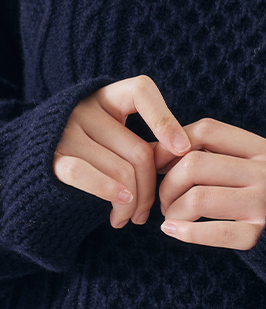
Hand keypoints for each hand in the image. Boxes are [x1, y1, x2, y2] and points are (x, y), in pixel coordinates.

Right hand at [53, 75, 190, 228]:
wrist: (36, 170)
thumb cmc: (94, 154)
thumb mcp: (119, 137)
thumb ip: (147, 141)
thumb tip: (184, 156)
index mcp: (108, 97)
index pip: (141, 90)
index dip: (165, 118)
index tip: (184, 149)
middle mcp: (85, 109)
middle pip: (138, 150)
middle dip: (151, 187)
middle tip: (152, 210)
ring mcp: (66, 133)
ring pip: (120, 170)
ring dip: (133, 203)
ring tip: (133, 218)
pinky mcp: (52, 160)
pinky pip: (87, 175)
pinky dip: (109, 193)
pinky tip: (120, 211)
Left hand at [154, 118, 265, 249]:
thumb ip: (232, 156)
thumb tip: (171, 149)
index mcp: (265, 150)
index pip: (208, 130)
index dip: (173, 143)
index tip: (160, 161)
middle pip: (194, 163)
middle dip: (167, 182)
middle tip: (164, 198)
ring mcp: (264, 203)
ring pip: (198, 196)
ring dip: (173, 208)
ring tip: (171, 216)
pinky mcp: (262, 234)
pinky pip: (215, 231)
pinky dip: (186, 232)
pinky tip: (173, 231)